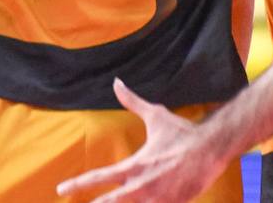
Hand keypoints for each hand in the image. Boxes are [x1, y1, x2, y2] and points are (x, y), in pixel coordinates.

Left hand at [56, 79, 225, 202]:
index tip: (61, 189)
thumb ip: (132, 102)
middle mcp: (141, 187)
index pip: (99, 177)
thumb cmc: (182, 133)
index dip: (77, 185)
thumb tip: (117, 82)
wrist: (211, 149)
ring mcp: (157, 200)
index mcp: (134, 166)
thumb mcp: (155, 116)